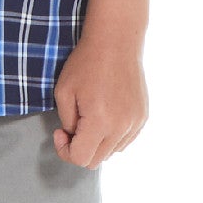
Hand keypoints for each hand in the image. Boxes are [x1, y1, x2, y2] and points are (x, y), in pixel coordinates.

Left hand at [50, 40, 147, 168]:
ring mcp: (135, 123)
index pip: (81, 159)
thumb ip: (67, 123)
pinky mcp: (142, 117)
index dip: (65, 150)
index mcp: (99, 122)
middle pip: (96, 160)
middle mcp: (121, 127)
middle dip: (80, 148)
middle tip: (72, 126)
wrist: (116, 42)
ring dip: (97, 143)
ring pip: (112, 152)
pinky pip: (125, 140)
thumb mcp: (63, 93)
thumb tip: (74, 137)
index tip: (60, 132)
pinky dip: (112, 136)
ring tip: (90, 118)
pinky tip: (105, 115)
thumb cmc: (86, 64)